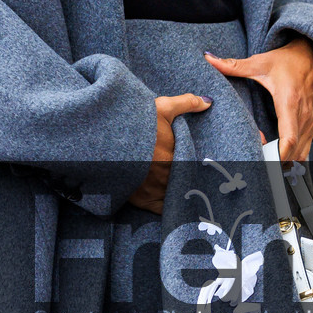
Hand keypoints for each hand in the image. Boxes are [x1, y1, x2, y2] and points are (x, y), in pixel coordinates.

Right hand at [124, 92, 211, 213]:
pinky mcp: (145, 201)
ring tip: (180, 189)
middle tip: (189, 176)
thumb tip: (208, 102)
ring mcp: (158, 191)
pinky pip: (163, 210)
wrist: (105, 142)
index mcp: (178, 156)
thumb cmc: (136, 124)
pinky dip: (167, 208)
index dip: (196, 165)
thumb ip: (186, 104)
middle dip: (188, 179)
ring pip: (176, 196)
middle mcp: (170, 176)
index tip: (197, 164)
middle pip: (186, 181)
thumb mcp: (160, 107)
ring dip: (178, 193)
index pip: (194, 165)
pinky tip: (171, 205)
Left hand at [204, 36, 312, 164]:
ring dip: (286, 163)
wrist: (312, 56)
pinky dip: (293, 158)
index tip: (266, 165)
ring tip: (266, 168)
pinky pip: (305, 149)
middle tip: (258, 170)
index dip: (279, 155)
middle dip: (278, 164)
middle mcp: (303, 115)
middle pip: (295, 151)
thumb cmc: (287, 61)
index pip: (289, 137)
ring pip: (302, 153)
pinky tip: (278, 161)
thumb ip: (234, 65)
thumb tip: (209, 59)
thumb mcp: (260, 62)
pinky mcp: (311, 125)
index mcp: (289, 102)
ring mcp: (310, 122)